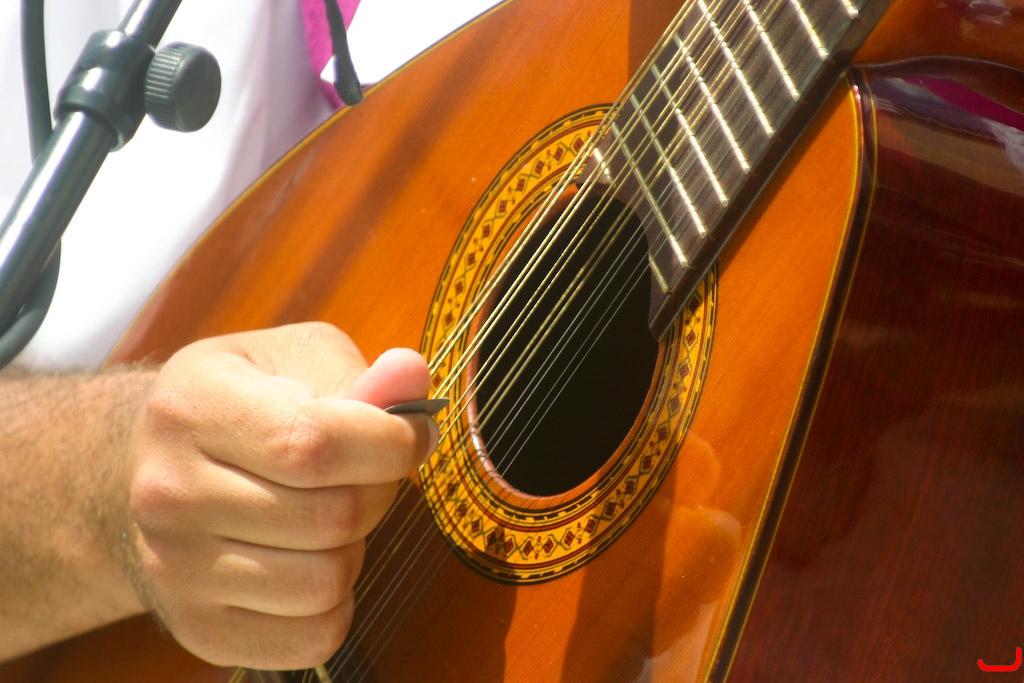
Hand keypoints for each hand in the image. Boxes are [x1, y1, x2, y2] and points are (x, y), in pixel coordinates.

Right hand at [125, 322, 436, 668]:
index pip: (314, 445)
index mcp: (191, 406)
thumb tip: (411, 374)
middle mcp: (168, 492)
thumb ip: (365, 374)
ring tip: (328, 515)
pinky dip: (336, 604)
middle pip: (333, 517)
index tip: (411, 436)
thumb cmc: (249, 402)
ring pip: (327, 581)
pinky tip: (312, 561)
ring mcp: (174, 567)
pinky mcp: (198, 626)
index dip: (391, 444)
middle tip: (361, 474)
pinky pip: (313, 636)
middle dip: (377, 493)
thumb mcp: (299, 361)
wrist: (158, 466)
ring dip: (354, 548)